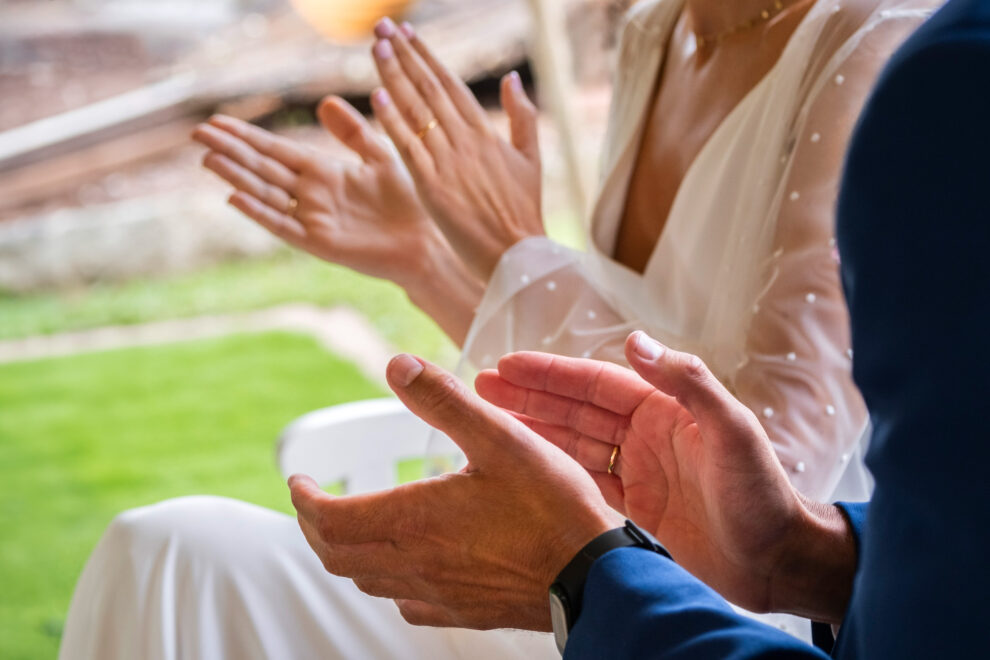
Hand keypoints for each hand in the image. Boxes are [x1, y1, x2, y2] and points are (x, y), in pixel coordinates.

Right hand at [195, 101, 444, 286]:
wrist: (425, 241)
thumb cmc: (408, 202)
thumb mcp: (380, 156)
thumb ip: (352, 133)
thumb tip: (325, 101)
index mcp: (323, 173)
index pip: (276, 150)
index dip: (248, 136)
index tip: (217, 121)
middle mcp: (312, 195)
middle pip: (263, 168)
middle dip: (232, 150)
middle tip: (198, 133)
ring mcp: (312, 219)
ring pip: (266, 193)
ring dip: (237, 177)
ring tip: (208, 158)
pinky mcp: (319, 242)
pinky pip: (283, 225)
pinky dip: (260, 212)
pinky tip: (235, 197)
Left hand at [289, 354, 617, 630]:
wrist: (595, 577)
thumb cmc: (552, 507)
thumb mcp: (501, 437)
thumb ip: (445, 400)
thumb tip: (396, 365)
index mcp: (413, 520)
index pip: (329, 519)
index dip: (305, 499)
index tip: (299, 480)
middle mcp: (415, 563)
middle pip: (338, 555)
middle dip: (316, 527)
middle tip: (315, 503)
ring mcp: (439, 594)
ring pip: (368, 580)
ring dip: (347, 552)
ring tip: (351, 528)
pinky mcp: (465, 612)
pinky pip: (408, 603)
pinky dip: (389, 582)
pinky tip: (406, 570)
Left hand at [368, 18, 543, 281]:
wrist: (516, 253)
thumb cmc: (523, 211)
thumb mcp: (530, 159)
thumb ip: (521, 116)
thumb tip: (512, 78)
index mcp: (486, 132)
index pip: (449, 84)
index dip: (426, 56)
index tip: (406, 33)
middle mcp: (465, 140)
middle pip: (428, 88)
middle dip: (404, 55)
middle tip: (382, 27)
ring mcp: (448, 161)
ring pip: (415, 111)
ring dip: (393, 77)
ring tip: (375, 48)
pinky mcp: (432, 185)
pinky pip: (408, 147)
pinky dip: (392, 121)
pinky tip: (377, 97)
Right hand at [475, 331, 857, 622]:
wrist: (776, 561)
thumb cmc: (762, 493)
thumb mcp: (732, 429)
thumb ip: (688, 382)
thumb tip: (634, 340)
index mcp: (664, 410)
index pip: (595, 383)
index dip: (550, 374)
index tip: (507, 365)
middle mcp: (644, 436)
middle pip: (574, 410)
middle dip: (528, 397)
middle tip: (481, 386)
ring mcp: (636, 473)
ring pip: (571, 445)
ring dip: (532, 431)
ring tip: (488, 420)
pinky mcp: (631, 511)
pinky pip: (581, 484)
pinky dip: (551, 473)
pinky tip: (522, 466)